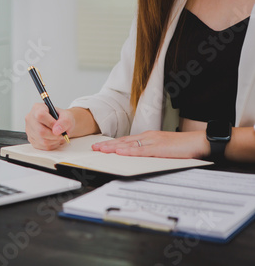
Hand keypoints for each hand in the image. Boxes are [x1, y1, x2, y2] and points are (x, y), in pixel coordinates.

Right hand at [25, 103, 74, 149]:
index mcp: (37, 108)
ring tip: (58, 136)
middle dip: (55, 135)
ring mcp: (29, 130)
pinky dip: (51, 145)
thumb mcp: (67, 116)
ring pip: (42, 140)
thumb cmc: (61, 118)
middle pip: (41, 131)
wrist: (60, 124)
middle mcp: (30, 118)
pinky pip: (42, 146)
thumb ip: (64, 121)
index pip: (40, 115)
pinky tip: (53, 139)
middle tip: (62, 134)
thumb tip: (56, 130)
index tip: (58, 127)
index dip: (51, 123)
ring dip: (54, 141)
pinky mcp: (31, 139)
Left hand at [91, 130, 209, 158]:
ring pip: (128, 144)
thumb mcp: (163, 149)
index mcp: (148, 137)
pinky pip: (141, 150)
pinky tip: (120, 152)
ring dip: (113, 147)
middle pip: (123, 141)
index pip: (126, 141)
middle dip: (108, 145)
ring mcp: (153, 141)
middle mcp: (148, 137)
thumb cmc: (184, 147)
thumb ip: (150, 152)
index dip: (112, 144)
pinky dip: (129, 151)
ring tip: (101, 150)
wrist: (200, 142)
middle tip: (94, 148)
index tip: (101, 146)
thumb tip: (138, 156)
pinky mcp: (159, 148)